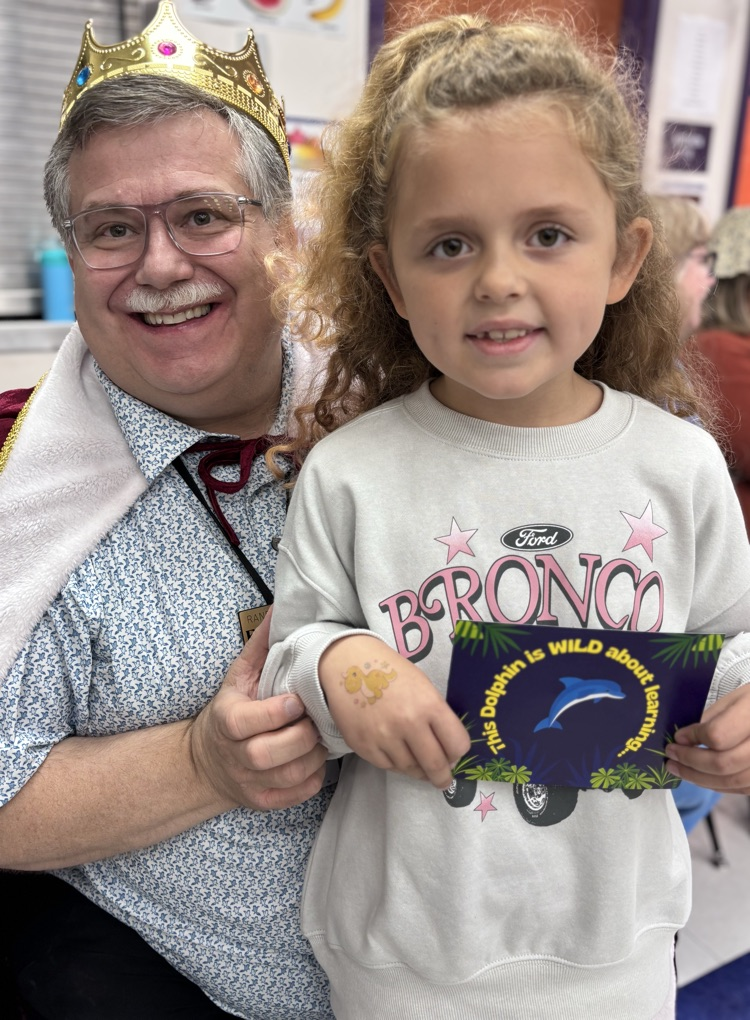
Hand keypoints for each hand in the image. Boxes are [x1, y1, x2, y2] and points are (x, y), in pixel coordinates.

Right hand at [189, 611, 327, 810]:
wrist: (206, 762)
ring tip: (322, 739)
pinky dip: (312, 780)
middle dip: (300, 737)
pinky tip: (316, 761)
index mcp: (227, 721)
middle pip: (267, 754)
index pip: (247, 722)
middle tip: (316, 721)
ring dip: (313, 758)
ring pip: (286, 777)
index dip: (276, 713)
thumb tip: (280, 610)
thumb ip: (261, 646)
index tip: (297, 701)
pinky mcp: (262, 801)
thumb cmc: (230, 710)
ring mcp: (248, 782)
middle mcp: (235, 756)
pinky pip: (294, 796)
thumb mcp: (238, 676)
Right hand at [319, 635, 469, 789]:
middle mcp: (408, 723)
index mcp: (429, 704)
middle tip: (443, 780)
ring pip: (410, 769)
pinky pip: (388, 767)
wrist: (348, 664)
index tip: (454, 755)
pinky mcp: (363, 746)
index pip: (457, 744)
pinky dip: (396, 765)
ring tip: (419, 766)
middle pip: (435, 765)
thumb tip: (446, 747)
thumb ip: (436, 715)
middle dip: (442, 777)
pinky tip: (398, 756)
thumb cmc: (390, 671)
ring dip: (418, 770)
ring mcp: (384, 737)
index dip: (458, 752)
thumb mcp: (422, 686)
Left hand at [665, 684, 749, 793]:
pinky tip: (702, 776)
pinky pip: (743, 789)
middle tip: (671, 756)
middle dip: (690, 762)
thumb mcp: (736, 698)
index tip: (678, 737)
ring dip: (700, 779)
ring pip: (732, 782)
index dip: (694, 739)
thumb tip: (684, 739)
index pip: (718, 735)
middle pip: (723, 764)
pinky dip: (718, 785)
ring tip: (680, 769)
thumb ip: (712, 718)